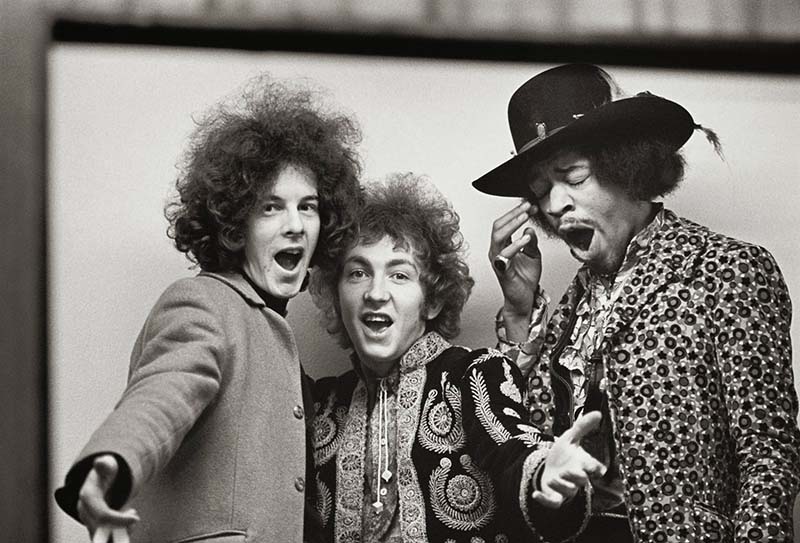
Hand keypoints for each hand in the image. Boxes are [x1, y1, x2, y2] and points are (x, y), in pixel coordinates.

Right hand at [77, 455, 139, 541]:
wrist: (100, 480)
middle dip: (119, 528)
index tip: (136, 517)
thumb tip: (99, 462)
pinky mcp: (96, 526)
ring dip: (119, 533)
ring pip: (102, 536)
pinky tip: (130, 522)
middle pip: (100, 529)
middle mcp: (85, 512)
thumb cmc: (105, 472)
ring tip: (133, 516)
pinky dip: (119, 533)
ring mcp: (89, 520)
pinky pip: (106, 537)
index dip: (119, 519)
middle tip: (135, 519)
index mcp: (87, 497)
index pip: (102, 515)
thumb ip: (104, 464)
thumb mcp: (107, 465)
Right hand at [489, 201, 541, 324]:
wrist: (523, 299)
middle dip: (513, 214)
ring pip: (498, 236)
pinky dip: (516, 244)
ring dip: (512, 225)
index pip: (504, 224)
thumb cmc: (524, 279)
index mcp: (502, 246)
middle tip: (527, 207)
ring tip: (525, 217)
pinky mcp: (503, 270)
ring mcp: (498, 260)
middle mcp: (497, 251)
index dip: (516, 213)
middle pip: (498, 226)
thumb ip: (531, 242)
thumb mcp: (533, 255)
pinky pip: (506, 255)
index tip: (531, 206)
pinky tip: (526, 238)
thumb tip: (530, 229)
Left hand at [533, 411, 606, 507]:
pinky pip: (553, 502)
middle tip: (569, 471)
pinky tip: (535, 495)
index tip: (595, 468)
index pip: (594, 468)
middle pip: (582, 481)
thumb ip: (583, 426)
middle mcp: (576, 478)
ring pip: (569, 492)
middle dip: (577, 477)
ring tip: (552, 479)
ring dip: (561, 487)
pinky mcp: (555, 497)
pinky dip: (545, 501)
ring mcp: (566, 488)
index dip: (595, 468)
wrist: (551, 467)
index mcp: (583, 464)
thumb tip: (598, 413)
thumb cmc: (564, 454)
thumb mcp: (570, 438)